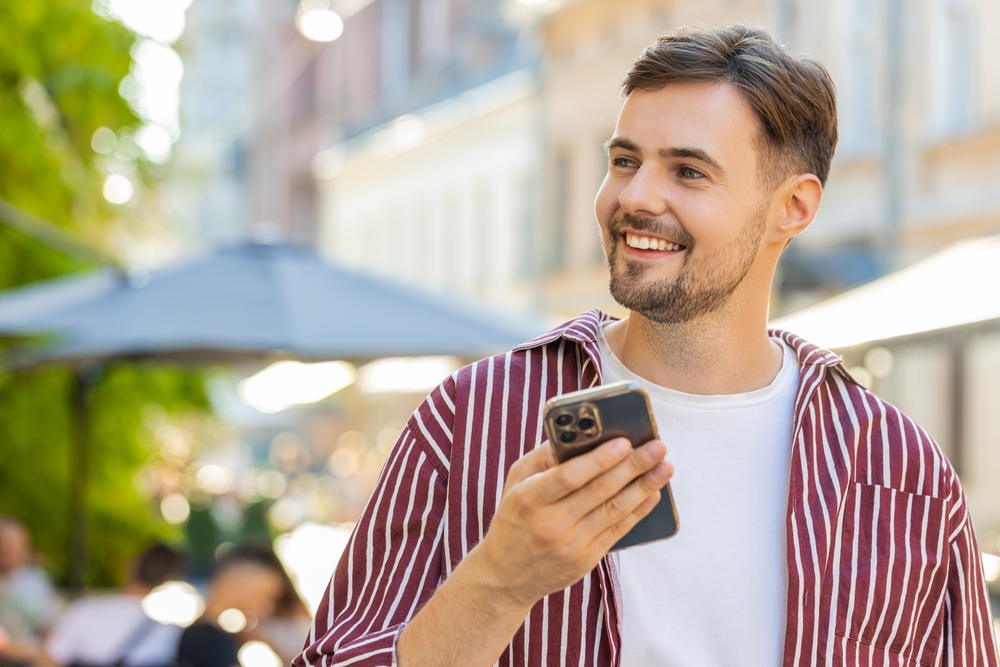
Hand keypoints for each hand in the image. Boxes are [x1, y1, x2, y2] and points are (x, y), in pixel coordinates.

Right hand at [472, 437, 672, 607]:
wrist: (505, 576)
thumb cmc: (513, 519)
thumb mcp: (515, 483)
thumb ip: (542, 457)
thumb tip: (576, 435)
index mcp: (530, 498)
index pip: (569, 476)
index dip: (599, 459)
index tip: (624, 442)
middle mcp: (551, 523)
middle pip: (599, 491)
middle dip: (633, 466)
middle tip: (658, 447)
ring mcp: (570, 545)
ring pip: (614, 511)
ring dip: (644, 487)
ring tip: (665, 467)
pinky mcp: (585, 560)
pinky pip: (618, 531)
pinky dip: (638, 511)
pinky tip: (653, 494)